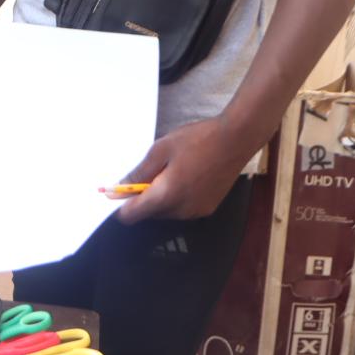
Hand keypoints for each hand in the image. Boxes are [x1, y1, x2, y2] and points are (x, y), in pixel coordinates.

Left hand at [116, 114, 257, 223]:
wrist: (237, 138)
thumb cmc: (198, 140)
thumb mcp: (160, 149)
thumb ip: (139, 172)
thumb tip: (119, 188)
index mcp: (167, 195)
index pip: (132, 216)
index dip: (121, 206)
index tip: (118, 193)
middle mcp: (181, 210)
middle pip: (149, 214)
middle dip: (143, 198)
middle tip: (149, 172)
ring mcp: (197, 211)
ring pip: (166, 212)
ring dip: (160, 197)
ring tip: (170, 170)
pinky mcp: (208, 208)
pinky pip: (182, 209)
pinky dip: (176, 198)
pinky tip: (183, 176)